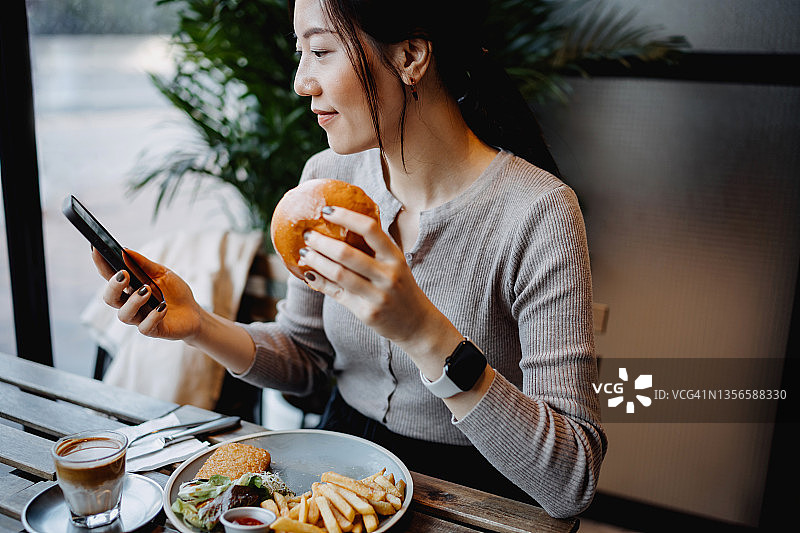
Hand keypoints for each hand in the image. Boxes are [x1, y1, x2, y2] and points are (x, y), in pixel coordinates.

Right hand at [91, 248, 202, 340]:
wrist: (193, 312)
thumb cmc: (174, 292)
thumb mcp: (161, 273)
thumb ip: (143, 264)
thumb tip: (125, 250)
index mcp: (130, 287)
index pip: (110, 276)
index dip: (101, 264)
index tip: (96, 249)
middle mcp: (131, 303)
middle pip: (110, 298)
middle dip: (113, 286)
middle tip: (124, 274)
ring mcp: (140, 318)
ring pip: (124, 315)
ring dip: (133, 301)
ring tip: (147, 290)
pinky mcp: (153, 330)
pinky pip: (145, 327)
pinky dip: (152, 316)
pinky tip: (162, 307)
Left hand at [298, 206, 459, 356]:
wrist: (416, 323)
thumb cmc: (400, 287)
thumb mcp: (396, 264)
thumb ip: (376, 249)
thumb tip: (342, 225)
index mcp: (395, 257)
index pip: (370, 229)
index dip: (346, 217)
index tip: (327, 210)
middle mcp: (388, 275)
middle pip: (347, 253)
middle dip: (322, 242)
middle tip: (307, 234)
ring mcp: (377, 295)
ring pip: (338, 274)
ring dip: (316, 261)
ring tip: (304, 253)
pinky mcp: (366, 313)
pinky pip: (337, 294)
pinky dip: (319, 283)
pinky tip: (309, 275)